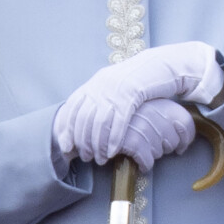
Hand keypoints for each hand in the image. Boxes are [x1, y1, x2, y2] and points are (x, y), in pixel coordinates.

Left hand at [54, 42, 223, 163]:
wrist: (158, 65)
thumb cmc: (136, 80)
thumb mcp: (113, 85)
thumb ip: (98, 97)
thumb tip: (84, 120)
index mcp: (95, 82)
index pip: (73, 107)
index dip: (67, 128)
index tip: (66, 145)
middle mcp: (101, 85)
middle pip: (84, 118)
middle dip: (82, 141)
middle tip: (84, 157)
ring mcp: (116, 90)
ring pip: (100, 122)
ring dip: (98, 144)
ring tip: (99, 158)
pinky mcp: (131, 95)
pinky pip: (119, 121)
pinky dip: (114, 138)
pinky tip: (113, 151)